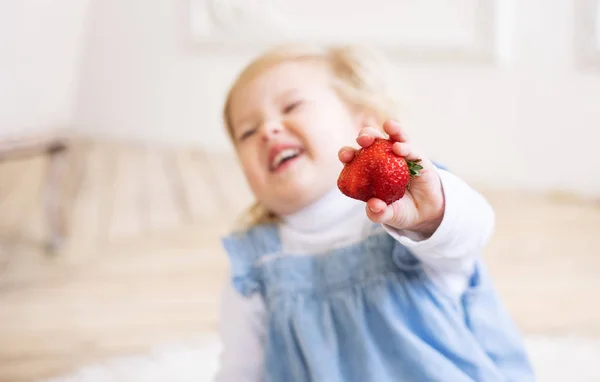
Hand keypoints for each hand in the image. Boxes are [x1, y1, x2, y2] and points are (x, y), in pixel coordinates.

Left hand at [338, 120, 444, 236]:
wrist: (424, 213)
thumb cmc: (398, 210)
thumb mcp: (387, 216)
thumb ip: (378, 213)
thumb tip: (373, 205)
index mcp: (366, 170)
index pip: (353, 158)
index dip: (347, 154)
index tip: (345, 157)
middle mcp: (382, 157)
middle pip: (371, 140)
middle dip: (365, 136)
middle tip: (363, 140)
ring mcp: (400, 155)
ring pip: (393, 136)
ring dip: (391, 129)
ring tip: (388, 126)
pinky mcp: (418, 158)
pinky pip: (411, 148)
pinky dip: (405, 146)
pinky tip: (399, 147)